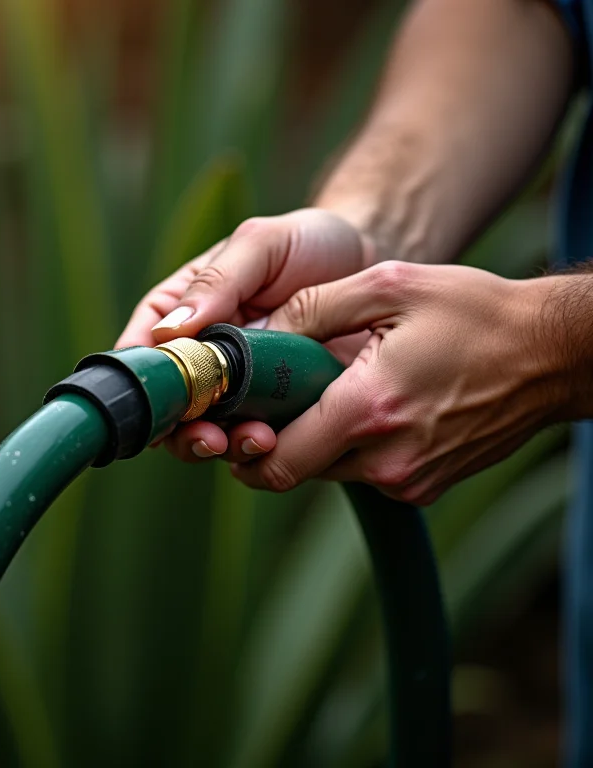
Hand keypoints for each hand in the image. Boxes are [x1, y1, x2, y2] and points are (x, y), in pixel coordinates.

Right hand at [115, 208, 372, 461]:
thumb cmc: (309, 244)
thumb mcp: (262, 244)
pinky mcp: (278, 409)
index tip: (157, 402)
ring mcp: (241, 388)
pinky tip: (276, 442)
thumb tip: (170, 331)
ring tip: (254, 439)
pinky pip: (259, 437)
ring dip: (224, 445)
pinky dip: (261, 448)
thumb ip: (219, 280)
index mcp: (185, 313)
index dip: (143, 382)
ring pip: (211, 431)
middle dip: (183, 429)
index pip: (142, 351)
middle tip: (209, 436)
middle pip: (172, 406)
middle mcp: (205, 356)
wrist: (371, 266)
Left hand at [230, 261, 566, 504]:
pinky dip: (351, 444)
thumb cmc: (475, 313)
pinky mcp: (424, 486)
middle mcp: (386, 459)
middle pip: (294, 468)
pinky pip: (363, 472)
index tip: (232, 415)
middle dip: (274, 436)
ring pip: (327, 470)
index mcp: (369, 409)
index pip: (275, 459)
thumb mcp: (388, 287)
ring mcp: (408, 480)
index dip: (241, 443)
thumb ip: (312, 311)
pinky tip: (369, 405)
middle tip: (274, 396)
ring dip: (315, 437)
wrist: (552, 355)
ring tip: (330, 390)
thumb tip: (257, 335)